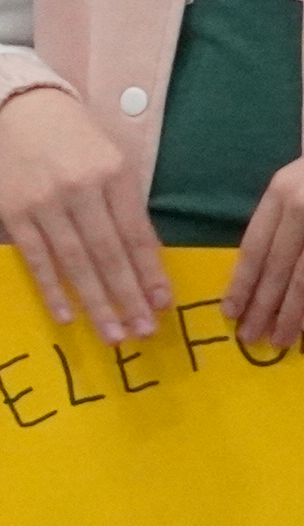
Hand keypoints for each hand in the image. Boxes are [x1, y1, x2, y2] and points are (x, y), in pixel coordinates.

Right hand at [0, 86, 171, 344]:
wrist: (15, 111)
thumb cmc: (74, 139)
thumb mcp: (113, 161)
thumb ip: (127, 206)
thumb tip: (145, 263)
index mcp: (114, 174)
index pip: (137, 234)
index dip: (151, 272)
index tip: (162, 305)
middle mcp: (81, 189)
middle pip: (109, 254)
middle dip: (128, 297)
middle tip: (144, 332)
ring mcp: (44, 203)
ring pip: (75, 262)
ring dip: (97, 302)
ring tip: (115, 335)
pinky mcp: (14, 213)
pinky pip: (36, 259)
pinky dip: (52, 289)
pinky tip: (68, 315)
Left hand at [232, 157, 303, 350]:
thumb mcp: (294, 185)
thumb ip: (279, 222)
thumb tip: (258, 276)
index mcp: (282, 192)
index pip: (255, 247)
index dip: (241, 283)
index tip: (230, 312)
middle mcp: (303, 208)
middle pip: (279, 269)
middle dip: (264, 307)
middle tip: (251, 338)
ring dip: (294, 314)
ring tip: (280, 340)